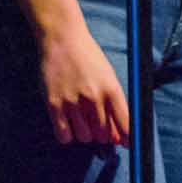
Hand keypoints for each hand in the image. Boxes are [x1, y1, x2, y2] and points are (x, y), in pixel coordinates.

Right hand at [40, 19, 130, 146]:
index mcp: (111, 89)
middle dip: (102, 134)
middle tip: (95, 121)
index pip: (126, 124)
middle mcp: (93, 96)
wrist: (62, 38)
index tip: (126, 144)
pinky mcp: (54, 103)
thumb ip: (114, 106)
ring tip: (80, 117)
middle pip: (104, 134)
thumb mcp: (108, 77)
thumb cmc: (88, 58)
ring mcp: (73, 101)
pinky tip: (68, 122)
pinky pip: (64, 135)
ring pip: (84, 137)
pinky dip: (67, 135)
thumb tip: (120, 138)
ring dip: (84, 133)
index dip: (128, 138)